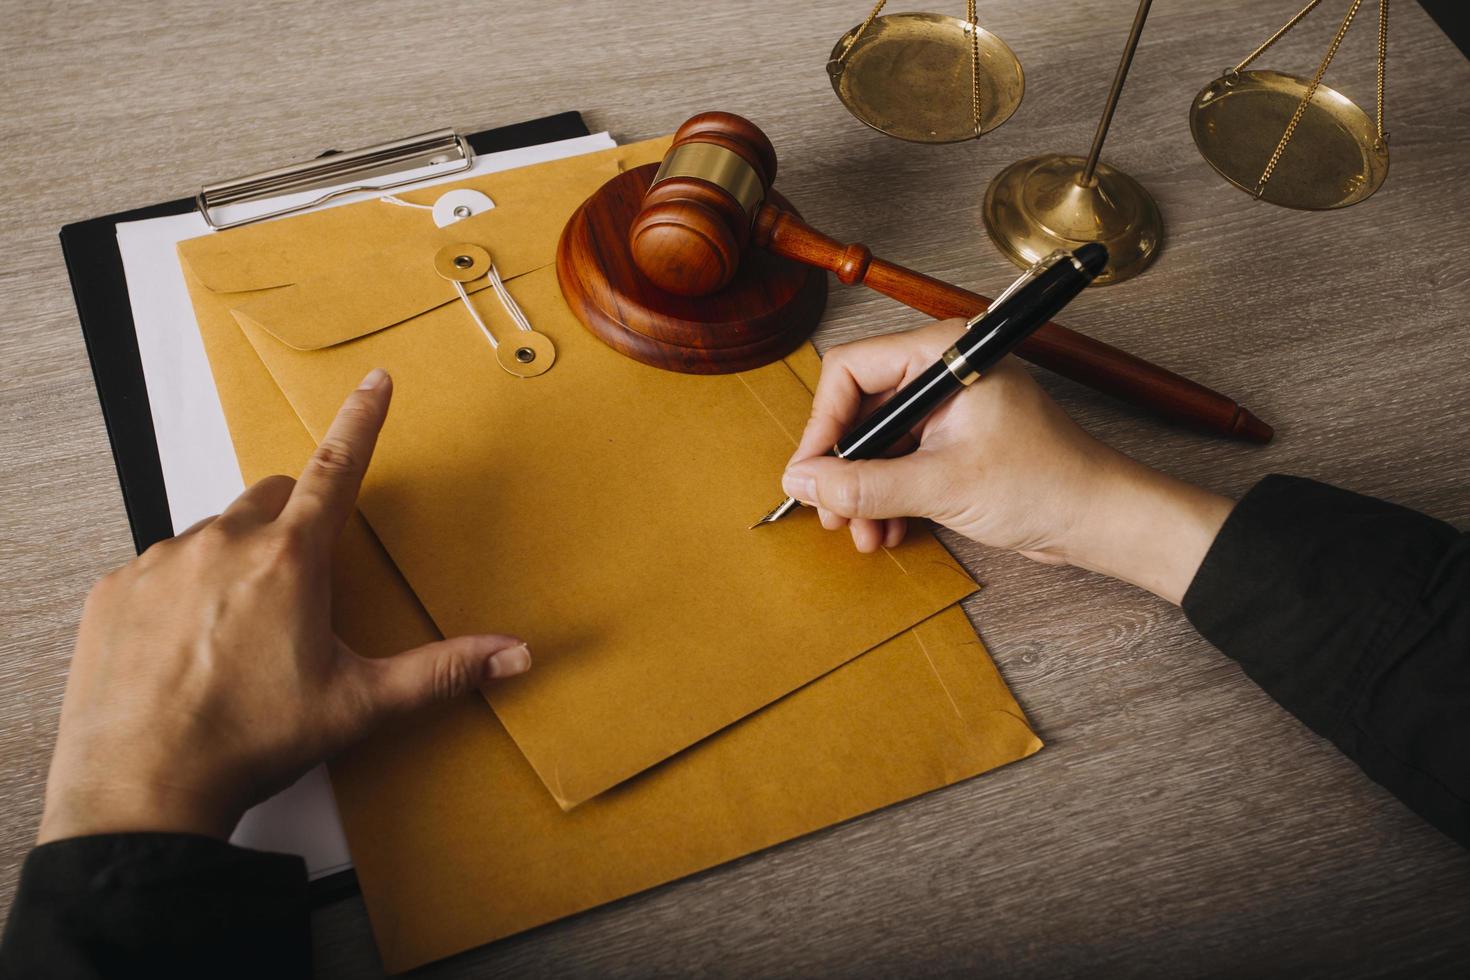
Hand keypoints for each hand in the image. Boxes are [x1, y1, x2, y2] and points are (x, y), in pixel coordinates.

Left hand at [39, 369, 529, 843]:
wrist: (144, 788)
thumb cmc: (251, 741)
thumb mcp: (360, 704)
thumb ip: (442, 672)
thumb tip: (514, 656)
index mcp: (290, 559)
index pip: (336, 467)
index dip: (362, 420)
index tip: (375, 382)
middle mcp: (223, 543)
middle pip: (269, 499)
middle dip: (289, 525)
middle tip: (296, 595)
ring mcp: (162, 562)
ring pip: (211, 535)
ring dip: (232, 564)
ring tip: (235, 636)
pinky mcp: (116, 590)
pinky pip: (158, 568)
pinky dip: (179, 592)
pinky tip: (186, 647)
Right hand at [782, 320, 1234, 603]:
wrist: (1099, 518)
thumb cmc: (1046, 484)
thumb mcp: (942, 486)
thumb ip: (866, 484)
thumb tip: (803, 480)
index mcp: (943, 354)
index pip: (850, 370)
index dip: (823, 424)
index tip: (812, 473)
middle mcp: (942, 370)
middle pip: (858, 408)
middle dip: (843, 467)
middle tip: (832, 512)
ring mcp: (947, 406)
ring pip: (876, 441)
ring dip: (862, 491)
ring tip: (863, 533)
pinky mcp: (953, 438)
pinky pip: (899, 460)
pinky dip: (886, 496)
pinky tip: (887, 530)